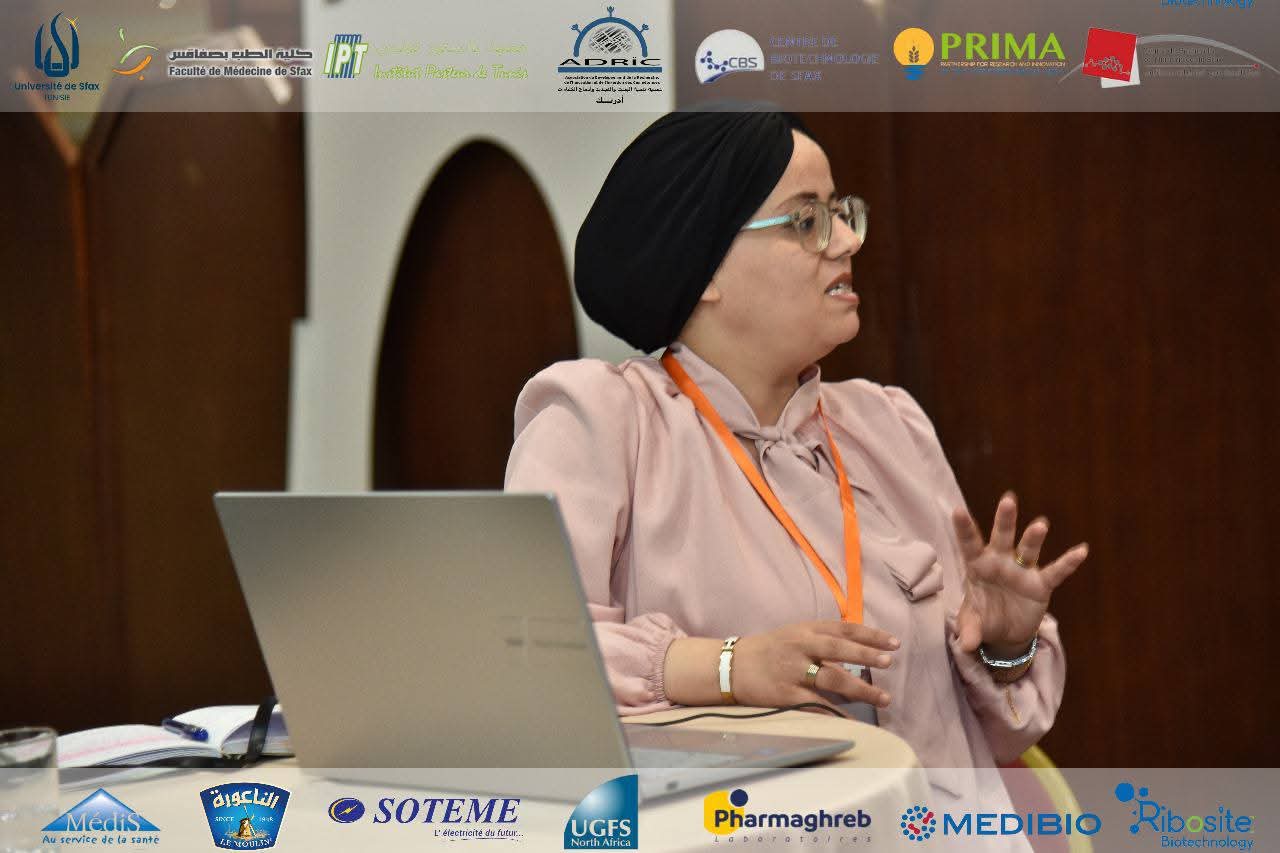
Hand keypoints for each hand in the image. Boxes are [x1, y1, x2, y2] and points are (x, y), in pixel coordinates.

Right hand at [731, 621, 897, 708]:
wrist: (731, 666)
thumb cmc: (768, 651)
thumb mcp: (794, 636)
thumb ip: (823, 642)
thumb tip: (859, 654)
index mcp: (806, 630)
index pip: (844, 628)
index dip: (870, 635)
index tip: (894, 642)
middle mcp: (801, 647)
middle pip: (840, 649)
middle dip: (867, 655)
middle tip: (889, 662)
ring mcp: (793, 671)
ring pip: (833, 679)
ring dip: (861, 689)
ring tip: (883, 698)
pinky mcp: (786, 695)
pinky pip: (817, 705)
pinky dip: (838, 714)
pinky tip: (854, 720)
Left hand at [952, 492, 1088, 656]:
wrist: (1005, 633)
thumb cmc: (983, 619)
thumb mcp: (973, 625)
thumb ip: (969, 631)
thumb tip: (966, 645)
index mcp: (978, 566)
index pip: (970, 545)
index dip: (964, 529)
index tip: (957, 510)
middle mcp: (1000, 562)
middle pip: (1001, 538)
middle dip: (1005, 520)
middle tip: (1008, 500)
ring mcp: (1022, 571)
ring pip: (1028, 550)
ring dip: (1034, 538)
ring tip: (1040, 524)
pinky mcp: (1041, 585)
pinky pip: (1056, 572)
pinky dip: (1068, 563)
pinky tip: (1081, 550)